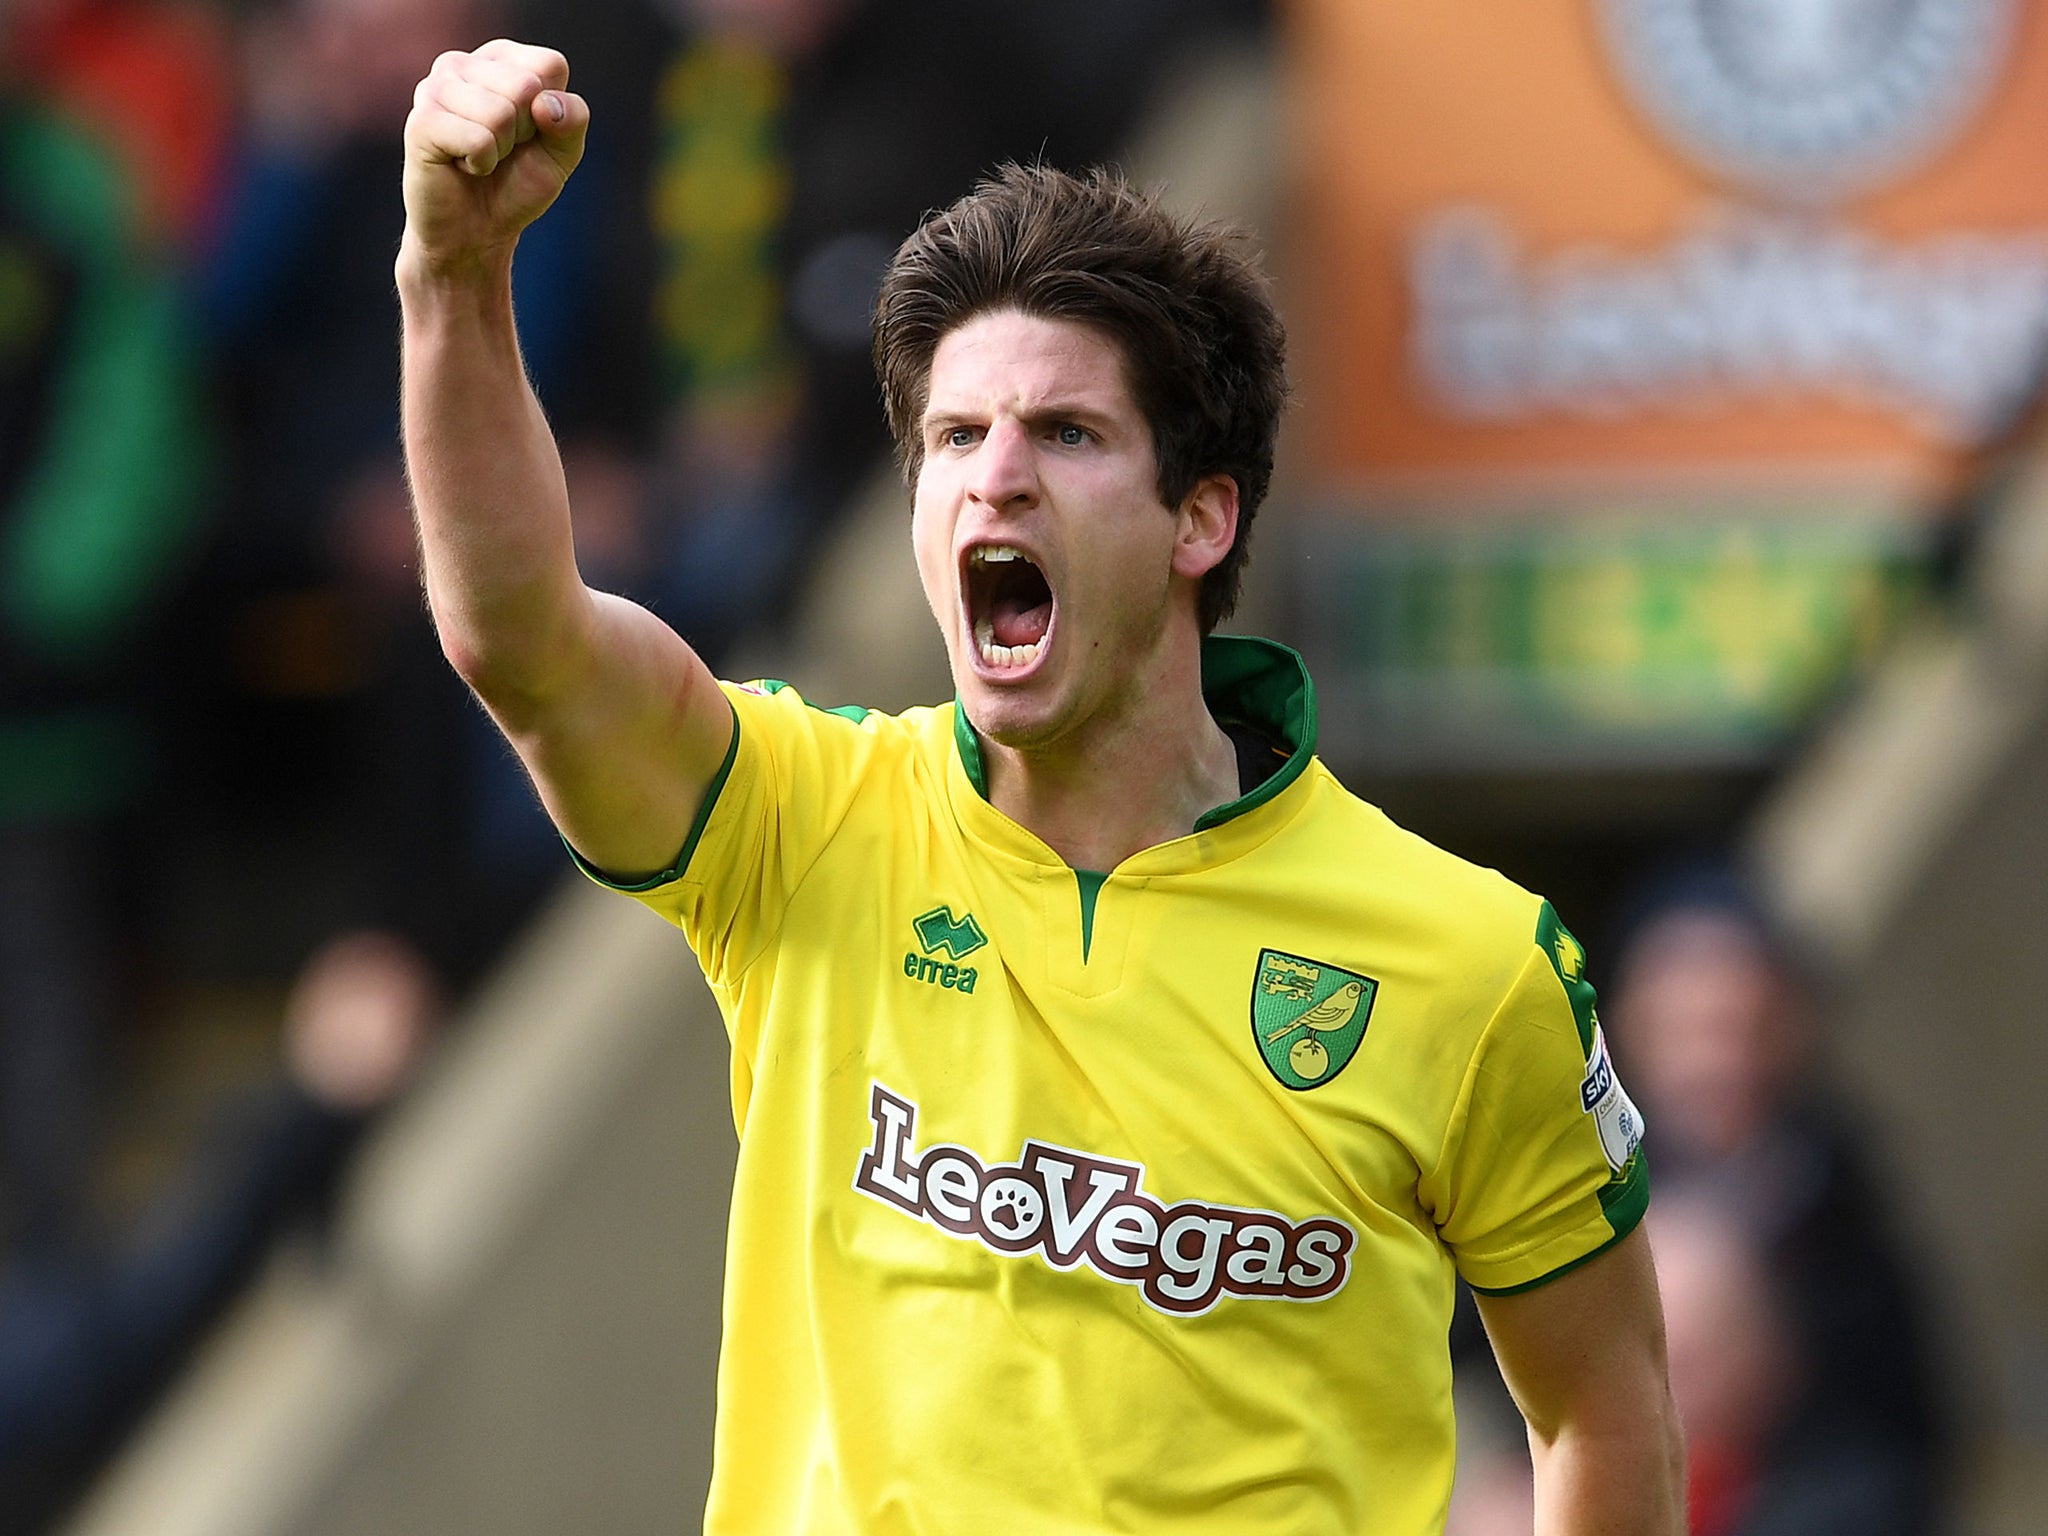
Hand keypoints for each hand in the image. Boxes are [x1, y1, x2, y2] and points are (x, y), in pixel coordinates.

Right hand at [400, 40, 588, 278]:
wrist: (476, 231)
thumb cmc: (516, 184)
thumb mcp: (562, 153)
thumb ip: (573, 119)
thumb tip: (546, 103)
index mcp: (501, 59)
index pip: (549, 65)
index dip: (551, 112)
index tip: (529, 133)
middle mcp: (463, 63)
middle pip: (525, 86)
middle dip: (524, 132)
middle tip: (501, 149)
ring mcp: (435, 87)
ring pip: (501, 112)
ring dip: (500, 150)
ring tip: (480, 157)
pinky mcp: (421, 120)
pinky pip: (478, 139)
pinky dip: (481, 163)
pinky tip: (462, 165)